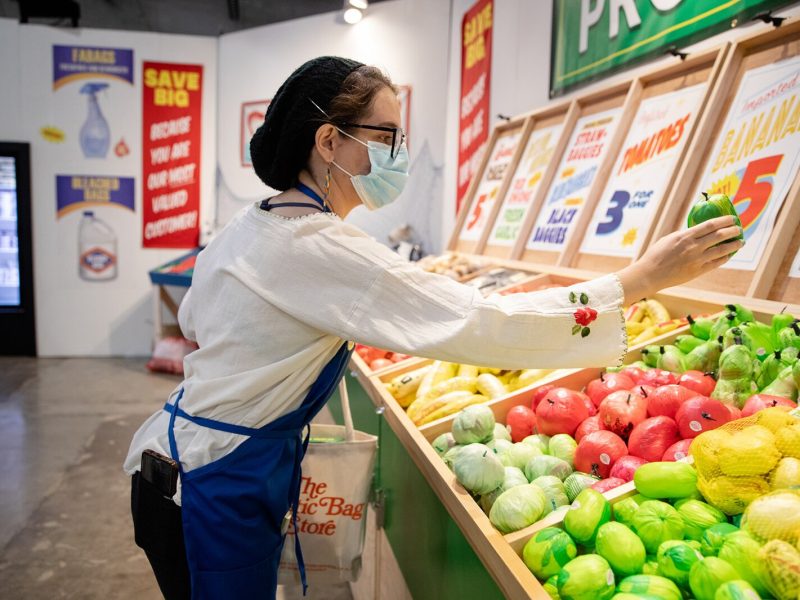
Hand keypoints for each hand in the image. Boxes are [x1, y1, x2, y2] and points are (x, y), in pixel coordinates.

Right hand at [616, 216, 743, 303]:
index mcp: (685, 236)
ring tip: (740, 242)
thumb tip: (697, 231)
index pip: (710, 225)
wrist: (650, 274)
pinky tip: (729, 254)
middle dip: (732, 231)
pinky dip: (724, 258)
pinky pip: (716, 263)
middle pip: (719, 236)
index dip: (724, 221)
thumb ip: (685, 235)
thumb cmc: (656, 255)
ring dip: (733, 245)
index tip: (732, 218)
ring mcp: (697, 260)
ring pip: (722, 250)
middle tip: (738, 228)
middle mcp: (694, 247)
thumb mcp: (669, 239)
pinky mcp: (697, 271)